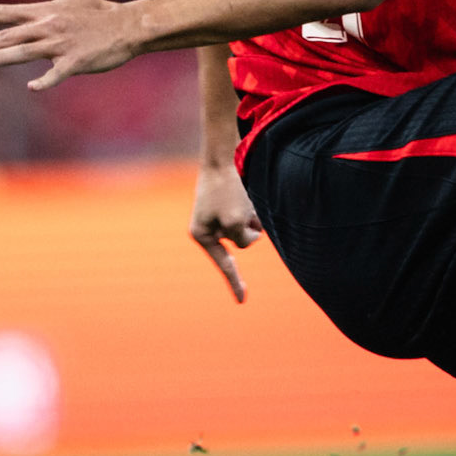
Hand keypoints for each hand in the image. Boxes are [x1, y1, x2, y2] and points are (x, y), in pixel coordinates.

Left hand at [0, 0, 136, 90]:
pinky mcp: (75, 61)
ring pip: (24, 52)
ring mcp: (60, 45)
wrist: (127, 26)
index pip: (2, 12)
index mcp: (43, 13)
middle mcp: (46, 27)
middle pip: (6, 36)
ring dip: (0, 59)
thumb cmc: (98, 10)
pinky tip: (32, 87)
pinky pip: (56, 73)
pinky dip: (44, 81)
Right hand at [190, 160, 261, 302]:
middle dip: (248, 226)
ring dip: (253, 214)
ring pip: (248, 227)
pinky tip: (246, 191)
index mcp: (202, 235)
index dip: (235, 282)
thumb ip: (243, 239)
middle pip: (241, 241)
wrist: (222, 154)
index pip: (225, 263)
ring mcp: (218, 216)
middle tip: (241, 205)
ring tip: (243, 196)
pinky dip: (254, 206)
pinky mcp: (229, 203)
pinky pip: (250, 214)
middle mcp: (209, 228)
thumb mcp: (236, 222)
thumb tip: (250, 236)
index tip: (242, 301)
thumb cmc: (227, 189)